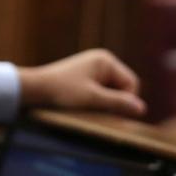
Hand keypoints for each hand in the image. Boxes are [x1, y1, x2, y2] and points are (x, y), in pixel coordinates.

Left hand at [18, 48, 145, 117]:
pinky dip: (97, 100)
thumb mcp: (92, 99)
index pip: (131, 83)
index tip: (113, 115)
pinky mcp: (84, 76)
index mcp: (106, 60)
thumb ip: (118, 103)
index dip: (127, 101)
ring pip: (111, 89)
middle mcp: (102, 60)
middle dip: (115, 101)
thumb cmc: (62, 91)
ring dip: (105, 102)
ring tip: (89, 109)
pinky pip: (101, 89)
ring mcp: (92, 67)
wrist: (33, 89)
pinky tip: (84, 105)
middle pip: (122, 86)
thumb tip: (142, 109)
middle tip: (100, 113)